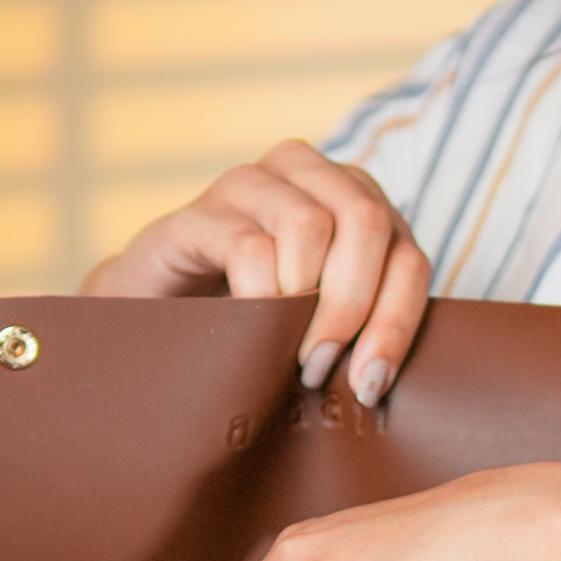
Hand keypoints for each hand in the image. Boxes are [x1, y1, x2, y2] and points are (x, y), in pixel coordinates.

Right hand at [80, 139, 431, 401]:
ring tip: (285, 351)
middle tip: (322, 367)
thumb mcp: (316, 323)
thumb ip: (360, 329)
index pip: (406, 254)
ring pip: (310, 223)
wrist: (155, 318)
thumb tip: (380, 380)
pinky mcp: (197, 214)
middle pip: (366, 221)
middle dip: (353, 305)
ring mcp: (251, 185)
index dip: (397, 322)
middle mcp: (309, 176)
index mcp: (356, 201)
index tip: (368, 385)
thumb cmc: (250, 321)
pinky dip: (260, 296)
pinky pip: (247, 245)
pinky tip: (251, 331)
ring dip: (305, 300)